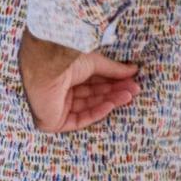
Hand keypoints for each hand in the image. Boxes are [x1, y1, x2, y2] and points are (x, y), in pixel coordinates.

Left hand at [18, 29, 139, 131]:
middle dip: (114, 92)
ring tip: (128, 95)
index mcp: (65, 75)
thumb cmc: (64, 60)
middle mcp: (60, 90)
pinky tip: (110, 105)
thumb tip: (134, 70)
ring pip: (88, 107)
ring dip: (109, 101)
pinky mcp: (54, 120)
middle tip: (134, 90)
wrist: (46, 67)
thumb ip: (113, 69)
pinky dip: (96, 113)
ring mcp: (57, 106)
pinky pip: (79, 119)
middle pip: (92, 95)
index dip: (112, 82)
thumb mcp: (93, 62)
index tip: (131, 81)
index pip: (92, 82)